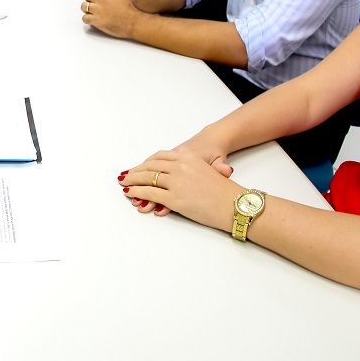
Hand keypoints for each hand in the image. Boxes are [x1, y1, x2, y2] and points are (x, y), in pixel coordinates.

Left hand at [80, 0, 138, 37]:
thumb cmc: (128, 7)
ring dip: (86, 9)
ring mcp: (98, 10)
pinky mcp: (96, 20)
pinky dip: (87, 19)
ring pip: (84, 6)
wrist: (132, 22)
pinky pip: (84, 18)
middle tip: (95, 5)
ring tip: (93, 12)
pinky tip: (93, 20)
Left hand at [118, 149, 237, 222]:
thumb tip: (181, 174)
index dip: (147, 163)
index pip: (160, 157)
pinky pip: (151, 194)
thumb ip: (193, 168)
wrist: (235, 203)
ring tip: (125, 185)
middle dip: (136, 172)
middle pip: (151, 167)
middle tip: (126, 176)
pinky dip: (139, 193)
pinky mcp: (174, 198)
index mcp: (188, 157)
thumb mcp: (209, 169)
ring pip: (148, 179)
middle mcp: (180, 167)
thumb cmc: (224, 190)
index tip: (139, 167)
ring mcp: (176, 182)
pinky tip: (132, 194)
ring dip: (133, 182)